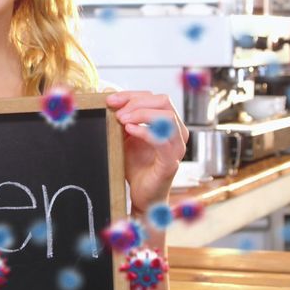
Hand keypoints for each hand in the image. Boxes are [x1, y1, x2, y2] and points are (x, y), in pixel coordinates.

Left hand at [107, 91, 187, 214]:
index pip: (155, 97)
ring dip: (141, 114)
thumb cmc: (137, 166)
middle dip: (137, 102)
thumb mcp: (127, 136)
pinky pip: (162, 141)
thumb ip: (125, 119)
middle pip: (163, 101)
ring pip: (167, 117)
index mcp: (169, 123)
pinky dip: (145, 131)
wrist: (141, 194)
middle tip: (118, 112)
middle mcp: (178, 132)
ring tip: (122, 120)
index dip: (132, 95)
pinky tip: (130, 130)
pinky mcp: (170, 162)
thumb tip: (112, 99)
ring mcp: (176, 147)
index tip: (111, 100)